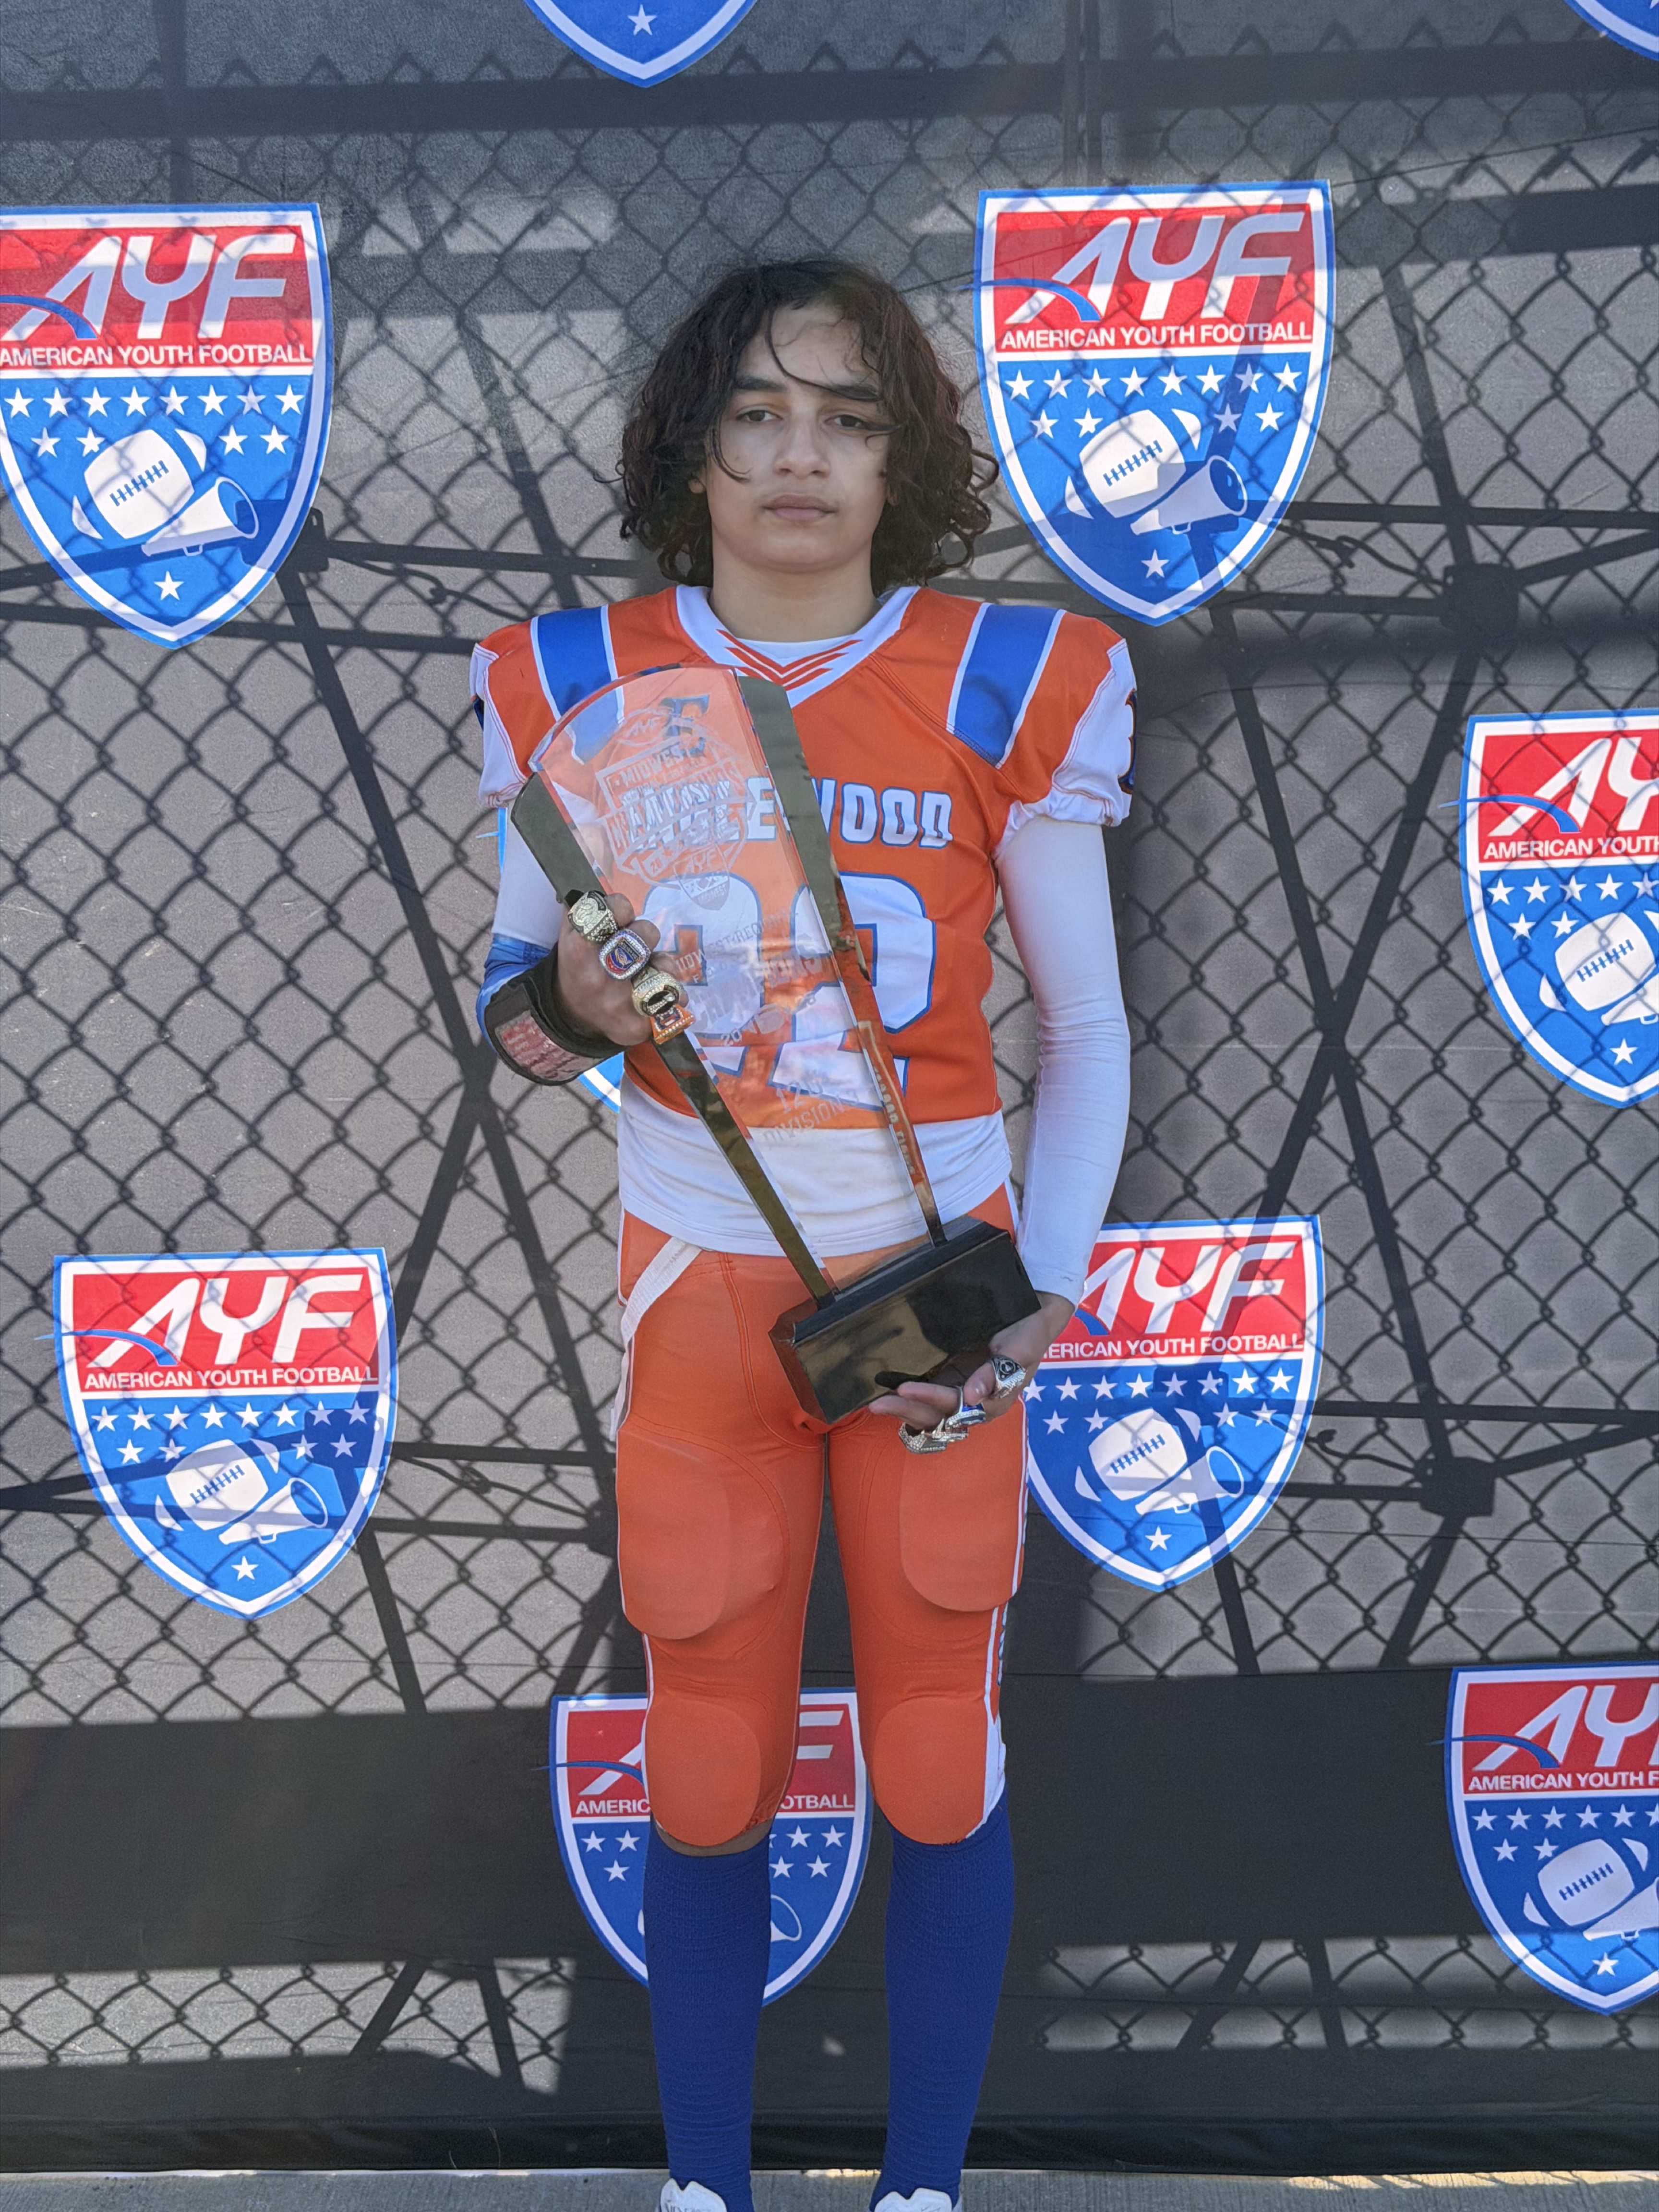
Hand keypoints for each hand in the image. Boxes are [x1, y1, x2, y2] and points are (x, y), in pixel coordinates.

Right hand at [555, 893, 665, 1047]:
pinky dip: (672, 993)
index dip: (623, 907)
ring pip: (665, 970)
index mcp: (580, 949)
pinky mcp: (638, 1026)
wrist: (573, 1015)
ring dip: (663, 965)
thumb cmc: (578, 964)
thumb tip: (602, 877)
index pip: (616, 908)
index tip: (622, 915)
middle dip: (645, 934)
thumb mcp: (572, 930)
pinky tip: (657, 993)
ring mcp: (620, 1005)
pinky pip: (673, 1000)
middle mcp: (599, 977)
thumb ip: (589, 905)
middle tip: (634, 945)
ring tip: (648, 971)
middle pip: (645, 935)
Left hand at [868, 1289, 1074, 1429]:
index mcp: (995, 1398)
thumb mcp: (1022, 1346)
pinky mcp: (950, 1381)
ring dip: (904, 1411)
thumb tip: (973, 1397)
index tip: (905, 1387)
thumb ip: (1000, 1370)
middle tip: (879, 1402)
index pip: (958, 1406)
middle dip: (909, 1410)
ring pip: (930, 1414)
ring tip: (876, 1404)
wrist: (1037, 1311)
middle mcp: (976, 1402)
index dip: (931, 1400)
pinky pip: (927, 1402)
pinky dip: (908, 1403)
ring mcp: (961, 1392)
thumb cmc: (1030, 1329)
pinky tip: (886, 1396)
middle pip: (939, 1417)